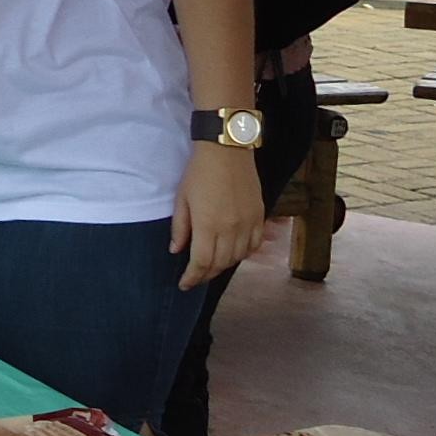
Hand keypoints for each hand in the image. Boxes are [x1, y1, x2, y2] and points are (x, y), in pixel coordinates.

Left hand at [170, 144, 264, 288]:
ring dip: (224, 266)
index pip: (202, 262)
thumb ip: (180, 228)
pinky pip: (254, 244)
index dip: (192, 277)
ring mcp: (248, 223)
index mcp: (208, 225)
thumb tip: (176, 251)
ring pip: (238, 257)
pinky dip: (244, 254)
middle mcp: (231, 229)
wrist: (227, 151)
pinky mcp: (259, 216)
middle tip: (195, 277)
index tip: (184, 284)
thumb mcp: (182, 199)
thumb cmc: (199, 173)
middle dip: (206, 274)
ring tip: (211, 267)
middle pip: (220, 263)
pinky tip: (234, 254)